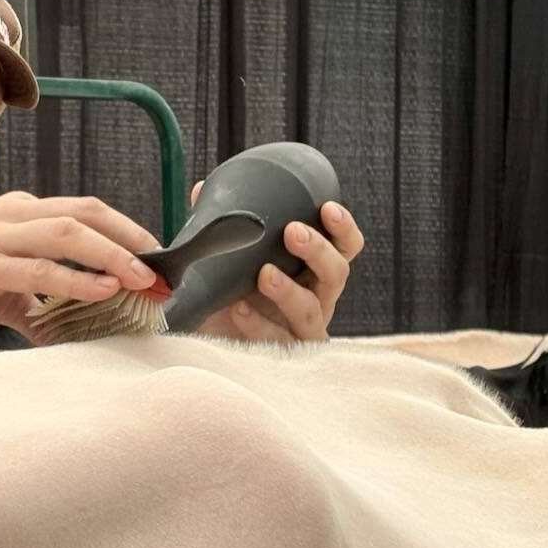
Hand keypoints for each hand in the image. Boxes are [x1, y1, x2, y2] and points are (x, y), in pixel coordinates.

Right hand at [0, 192, 159, 338]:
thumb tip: (67, 326)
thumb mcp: (2, 283)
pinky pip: (39, 268)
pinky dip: (75, 278)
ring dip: (112, 255)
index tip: (156, 256)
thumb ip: (38, 297)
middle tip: (162, 269)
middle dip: (130, 239)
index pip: (86, 210)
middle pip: (86, 213)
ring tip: (143, 278)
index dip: (125, 230)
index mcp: (22, 212)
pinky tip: (103, 289)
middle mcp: (14, 214)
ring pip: (68, 232)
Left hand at [192, 182, 363, 343]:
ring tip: (265, 274)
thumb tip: (204, 189)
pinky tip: (239, 307)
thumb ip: (220, 227)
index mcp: (311, 271)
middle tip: (293, 232)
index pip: (344, 248)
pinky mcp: (282, 357)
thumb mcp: (226, 259)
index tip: (327, 207)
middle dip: (318, 250)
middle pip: (336, 273)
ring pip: (311, 310)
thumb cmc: (228, 294)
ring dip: (290, 290)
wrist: (206, 340)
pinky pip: (279, 341)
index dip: (343, 228)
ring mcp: (301, 331)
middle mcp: (315, 299)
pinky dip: (259, 324)